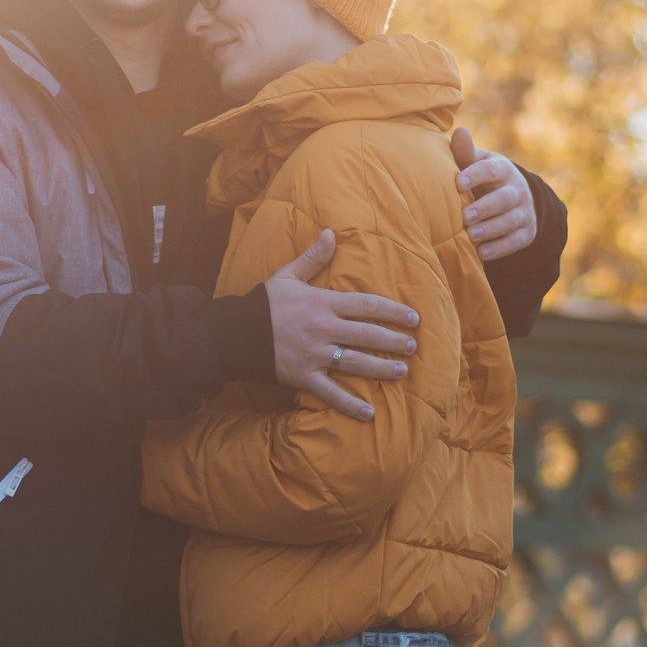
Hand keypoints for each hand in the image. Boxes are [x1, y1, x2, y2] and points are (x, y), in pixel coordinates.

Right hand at [265, 229, 417, 421]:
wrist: (233, 333)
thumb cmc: (265, 303)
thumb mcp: (287, 275)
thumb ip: (313, 257)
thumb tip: (331, 233)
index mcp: (322, 302)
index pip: (366, 304)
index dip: (392, 311)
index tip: (413, 318)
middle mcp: (322, 329)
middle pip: (367, 335)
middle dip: (393, 340)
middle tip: (413, 346)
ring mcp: (314, 355)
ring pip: (355, 363)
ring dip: (381, 368)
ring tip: (402, 371)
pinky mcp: (303, 376)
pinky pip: (330, 393)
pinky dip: (350, 404)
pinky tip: (370, 413)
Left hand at [452, 127, 536, 260]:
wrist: (512, 196)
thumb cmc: (482, 177)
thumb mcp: (476, 163)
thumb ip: (465, 152)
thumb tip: (459, 132)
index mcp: (503, 169)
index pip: (491, 169)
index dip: (475, 175)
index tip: (458, 183)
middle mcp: (518, 189)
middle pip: (504, 198)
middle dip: (485, 207)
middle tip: (465, 217)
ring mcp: (525, 212)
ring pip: (511, 221)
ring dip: (491, 229)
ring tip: (471, 236)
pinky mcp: (527, 232)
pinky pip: (516, 241)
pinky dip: (500, 248)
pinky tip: (482, 253)